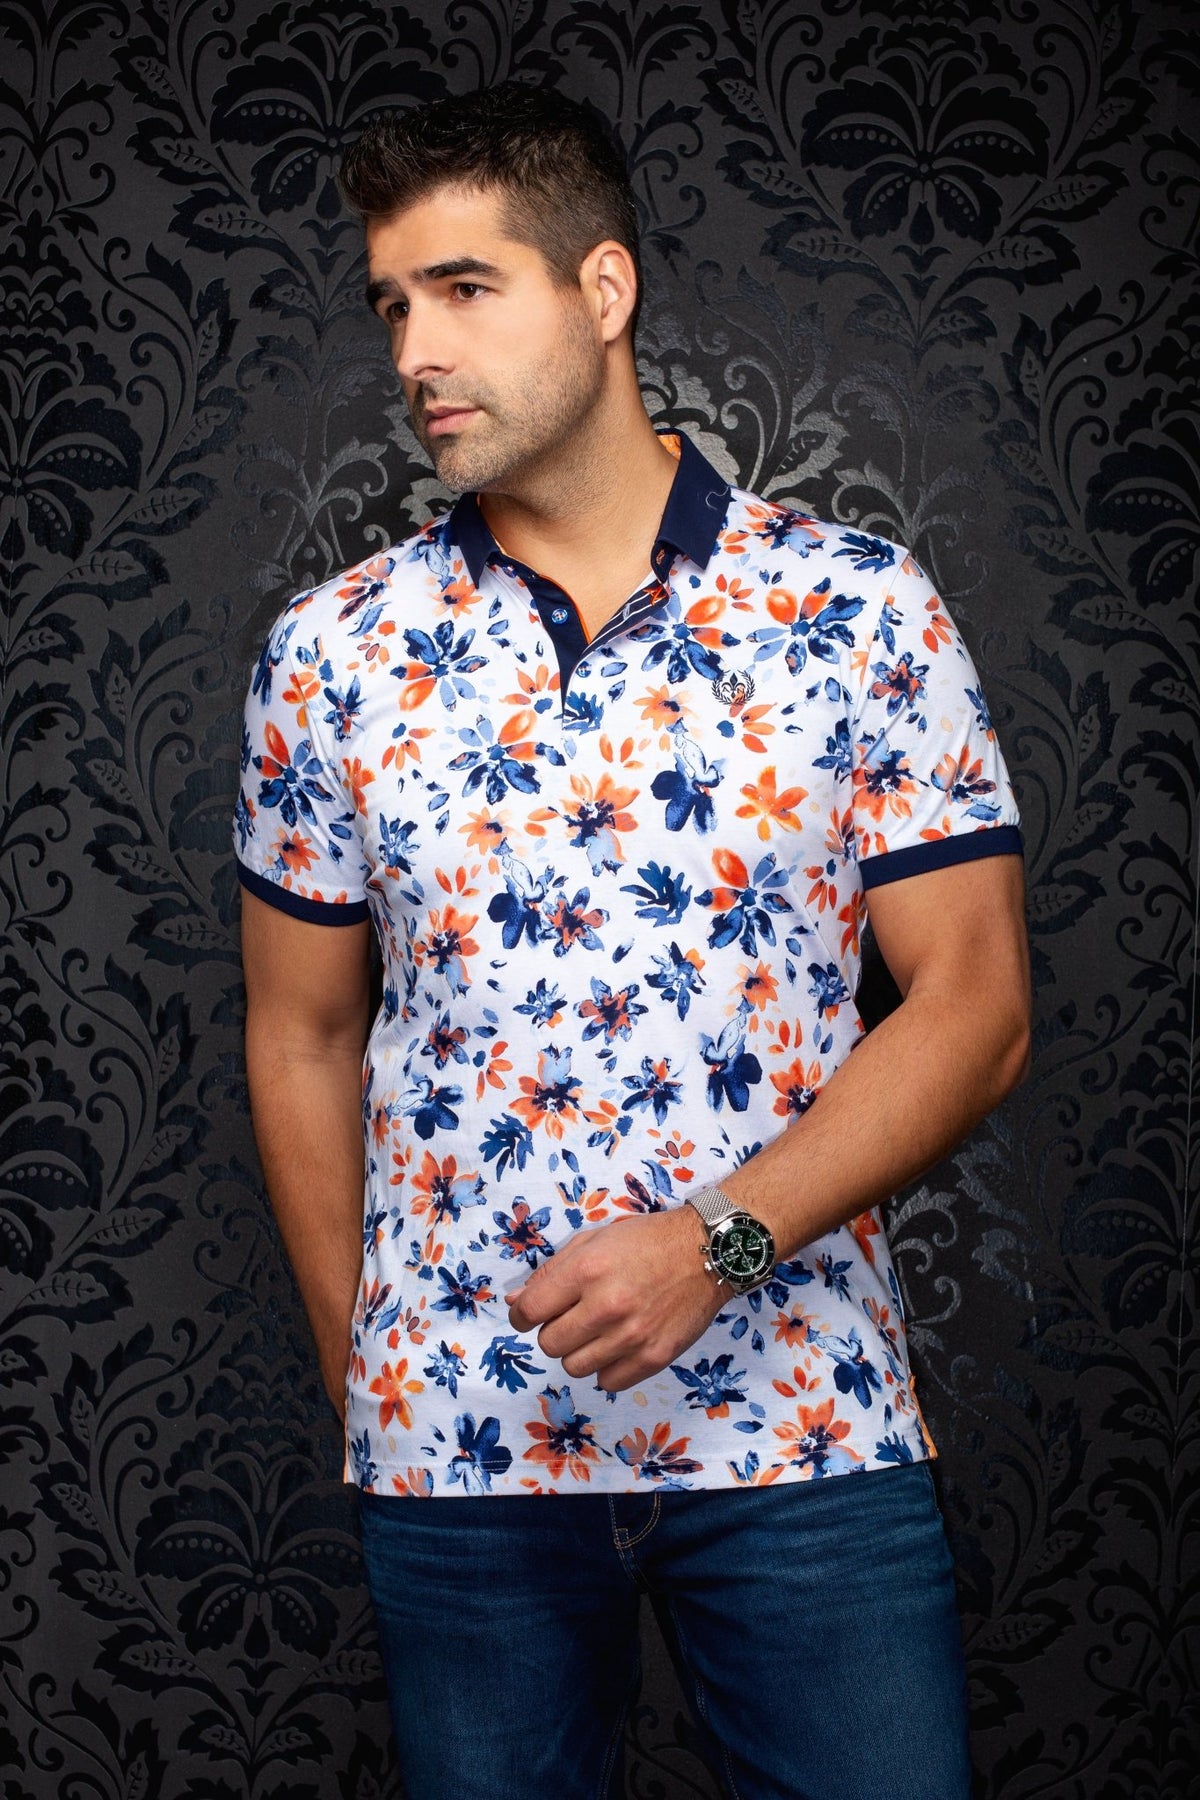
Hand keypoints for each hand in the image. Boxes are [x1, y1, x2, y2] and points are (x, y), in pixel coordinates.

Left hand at [506, 1207, 723, 1392]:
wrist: (706, 1252)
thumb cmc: (647, 1241)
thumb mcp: (594, 1241)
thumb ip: (551, 1272)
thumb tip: (515, 1303)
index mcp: (586, 1270)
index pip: (528, 1312)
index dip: (521, 1316)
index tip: (529, 1315)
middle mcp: (606, 1305)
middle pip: (549, 1344)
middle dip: (554, 1331)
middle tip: (574, 1316)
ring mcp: (631, 1336)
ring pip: (574, 1367)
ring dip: (580, 1350)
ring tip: (600, 1330)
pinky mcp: (654, 1357)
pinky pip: (607, 1382)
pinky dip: (607, 1367)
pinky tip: (619, 1345)